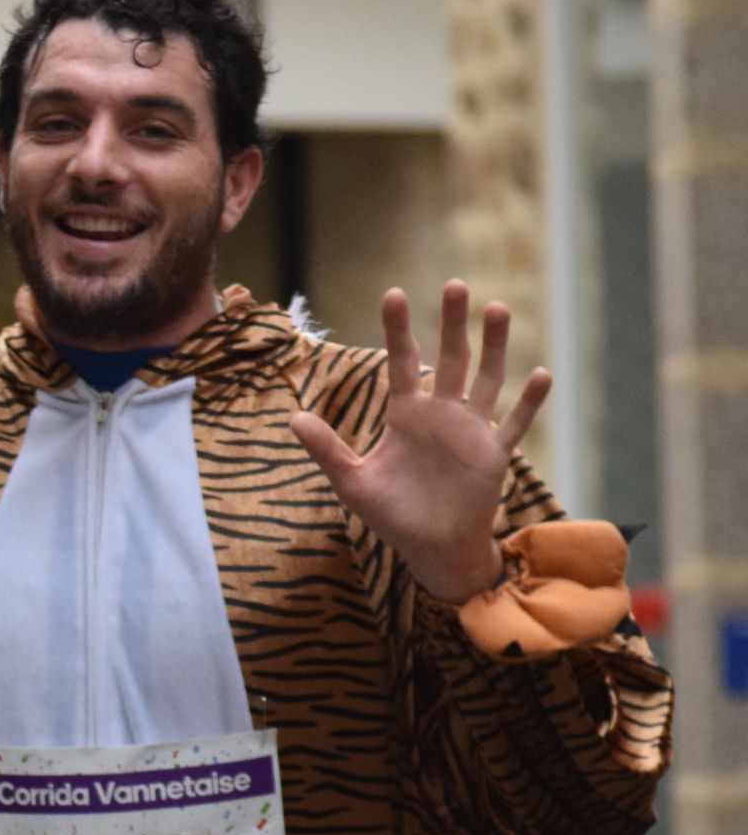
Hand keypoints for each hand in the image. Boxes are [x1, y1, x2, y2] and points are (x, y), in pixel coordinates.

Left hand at [288, 282, 546, 601]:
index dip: (398, 330)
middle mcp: (441, 414)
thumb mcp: (352, 482)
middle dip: (452, 323)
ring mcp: (470, 431)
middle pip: (450, 358)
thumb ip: (327, 449)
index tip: (393, 293)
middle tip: (454, 285)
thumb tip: (292, 419)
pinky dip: (528, 402)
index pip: (402, 363)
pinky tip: (541, 374)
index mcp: (405, 415)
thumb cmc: (392, 514)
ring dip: (494, 346)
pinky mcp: (493, 455)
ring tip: (496, 308)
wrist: (431, 549)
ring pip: (486, 379)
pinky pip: (514, 424)